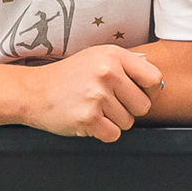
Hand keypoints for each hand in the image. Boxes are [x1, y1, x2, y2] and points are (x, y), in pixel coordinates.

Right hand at [17, 43, 164, 141]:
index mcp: (114, 56)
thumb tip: (157, 82)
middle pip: (143, 106)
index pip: (154, 78)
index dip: (148, 91)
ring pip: (128, 123)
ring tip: (94, 109)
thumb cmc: (69, 76)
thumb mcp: (97, 57)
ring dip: (113, 121)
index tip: (136, 93)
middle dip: (129, 110)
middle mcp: (107, 73)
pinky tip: (88, 120)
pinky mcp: (88, 118)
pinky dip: (103, 132)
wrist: (34, 92)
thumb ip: (126, 65)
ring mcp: (97, 96)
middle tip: (108, 104)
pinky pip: (113, 134)